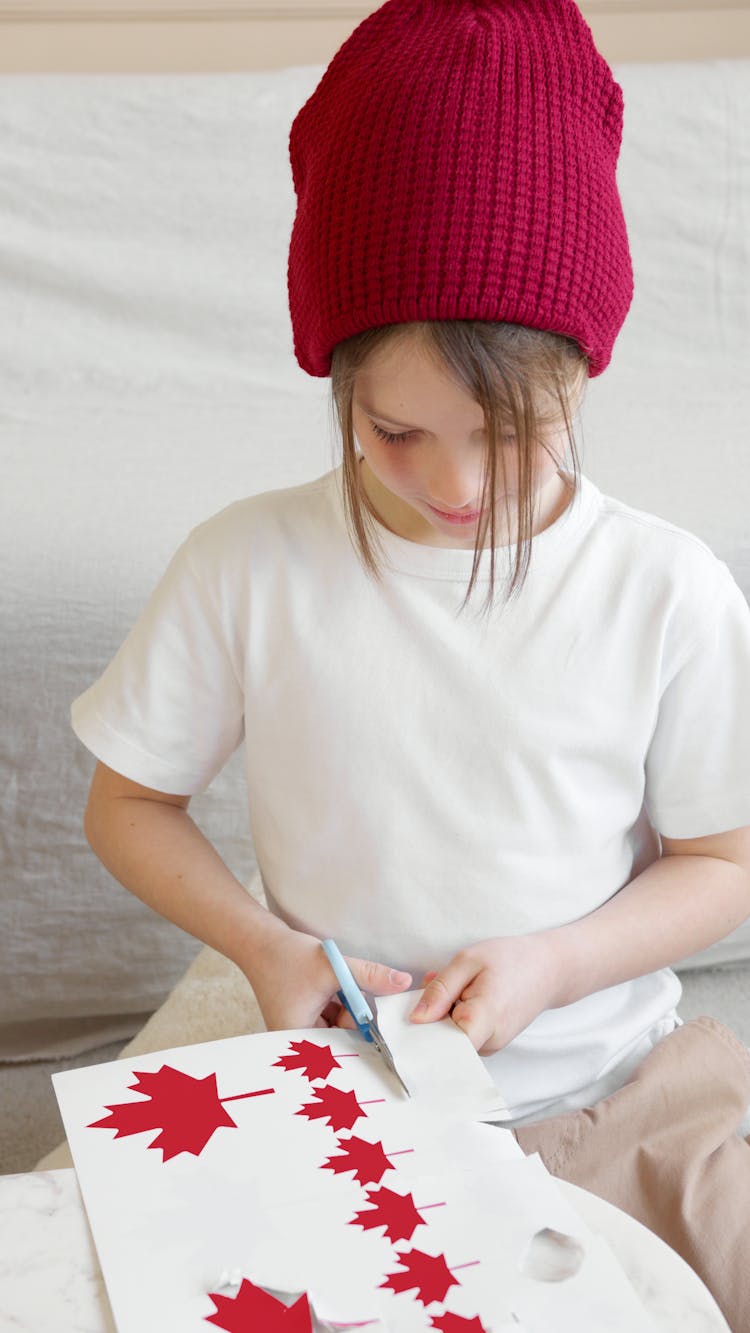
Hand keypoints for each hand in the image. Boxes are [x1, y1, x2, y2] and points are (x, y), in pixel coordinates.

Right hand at [240, 920, 411, 1032]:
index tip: (386, 1035)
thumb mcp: (333, 968)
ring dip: (350, 1011)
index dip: (364, 1043)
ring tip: (344, 991)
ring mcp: (302, 1029)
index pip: (341, 1052)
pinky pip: (332, 1017)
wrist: (261, 941)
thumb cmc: (286, 957)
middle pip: (342, 1040)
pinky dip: (341, 1005)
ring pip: (339, 1027)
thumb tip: (404, 983)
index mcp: (299, 1039)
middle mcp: (298, 1041)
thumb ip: (370, 976)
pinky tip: (340, 991)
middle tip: (369, 1004)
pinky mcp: (306, 1017)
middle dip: (358, 1022)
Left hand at [409, 933, 562, 1053]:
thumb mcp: (468, 961)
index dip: (421, 1036)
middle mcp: (488, 1042)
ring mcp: (492, 1045)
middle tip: (432, 984)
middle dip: (430, 1016)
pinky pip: (463, 1035)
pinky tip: (463, 994)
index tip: (409, 1020)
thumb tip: (416, 1019)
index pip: (441, 1049)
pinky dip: (455, 1016)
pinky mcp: (492, 1042)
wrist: (550, 969)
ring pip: (452, 1038)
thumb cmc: (511, 960)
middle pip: (442, 1042)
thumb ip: (441, 990)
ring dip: (443, 1013)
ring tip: (455, 985)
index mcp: (483, 1021)